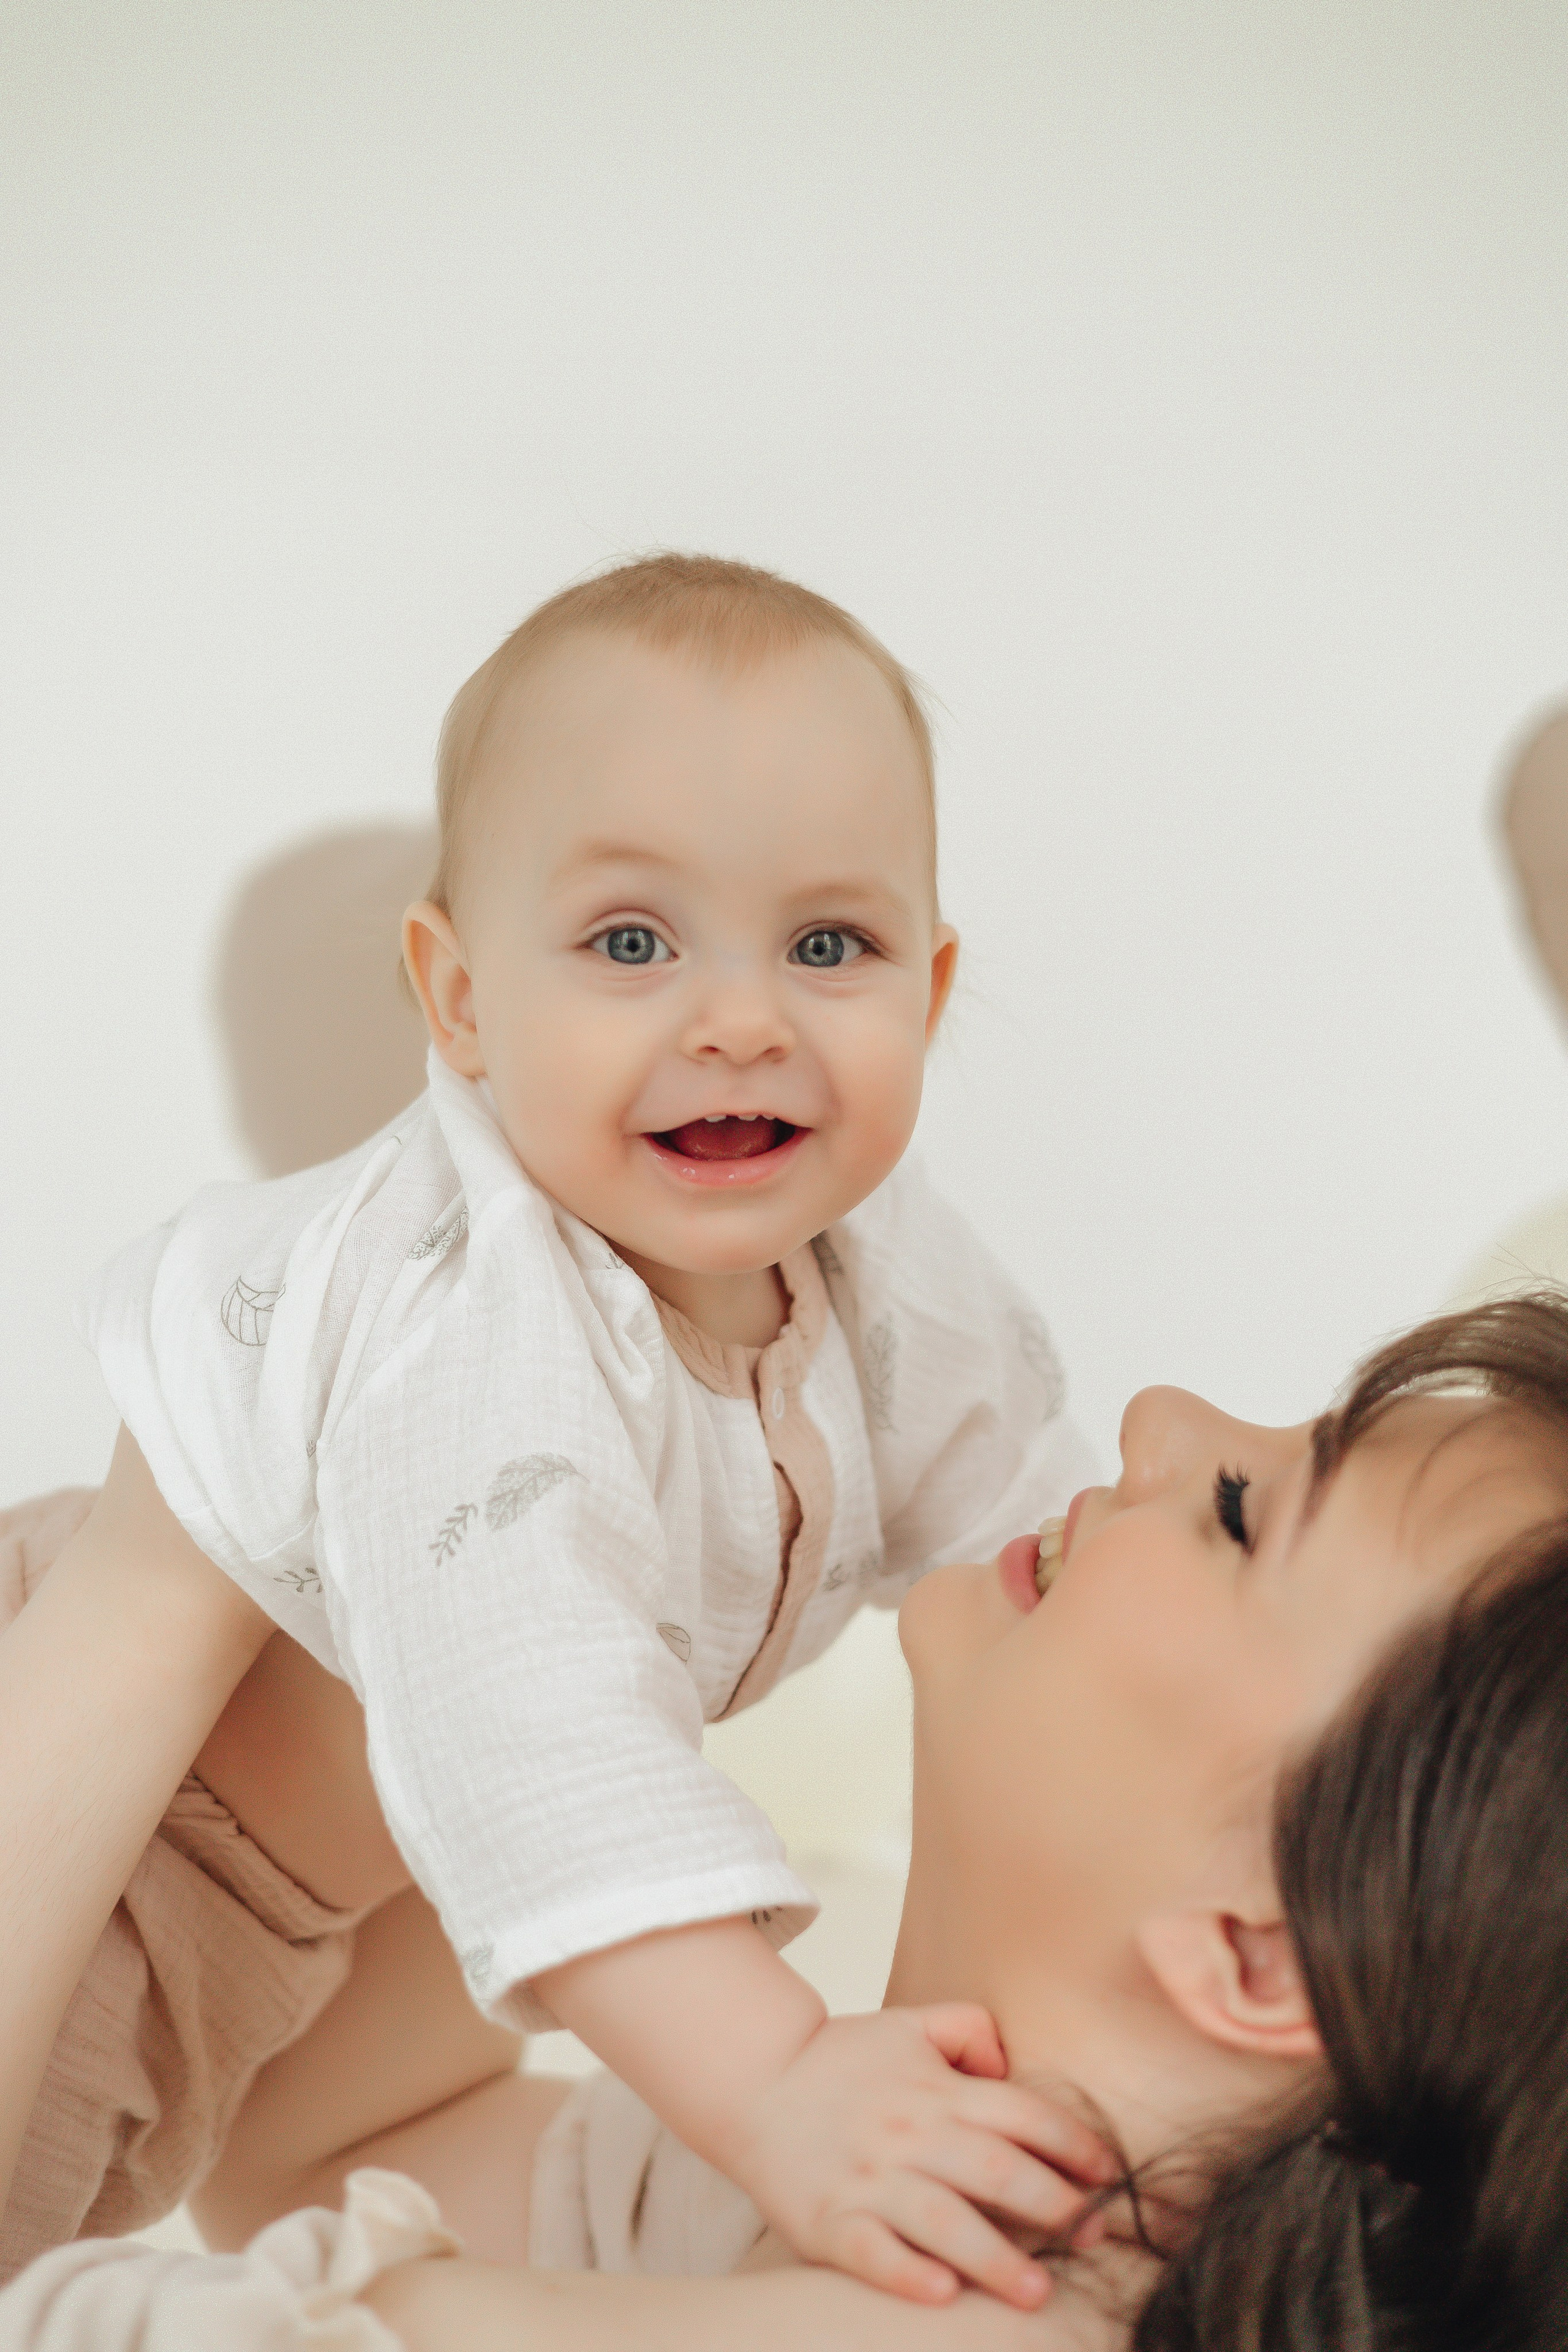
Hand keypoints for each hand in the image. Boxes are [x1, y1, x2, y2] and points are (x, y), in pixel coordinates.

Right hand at [722, 2004, 1115, 2309]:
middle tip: (1097, 2238)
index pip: (1023, 2114)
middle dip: (1055, 2206)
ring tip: (1038, 2291)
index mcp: (937, 2089)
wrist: (753, 2080)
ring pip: (943, 2221)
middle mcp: (910, 2133)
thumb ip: (970, 2028)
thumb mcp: (910, 2023)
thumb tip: (1012, 2064)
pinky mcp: (829, 2220)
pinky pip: (873, 2253)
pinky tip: (941, 2294)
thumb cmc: (842, 2059)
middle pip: (996, 2171)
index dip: (1074, 2144)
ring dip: (995, 2257)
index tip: (1109, 2176)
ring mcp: (869, 2179)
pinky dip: (907, 2274)